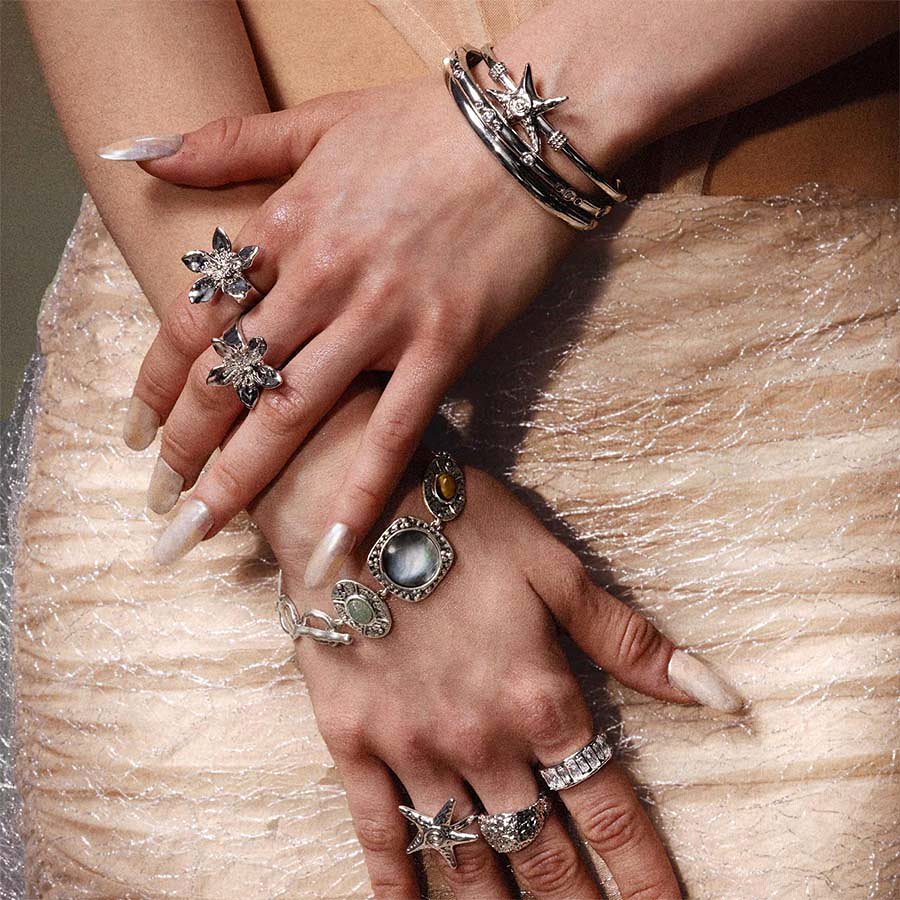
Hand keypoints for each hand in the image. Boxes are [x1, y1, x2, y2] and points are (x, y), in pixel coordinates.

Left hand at [125, 75, 574, 574]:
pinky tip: (335, 541)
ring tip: (202, 532)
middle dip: (185, 448)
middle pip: (229, 379)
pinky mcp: (444, 346)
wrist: (527, 135)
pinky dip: (363, 488)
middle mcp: (320, 281)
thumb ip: (228, 140)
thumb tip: (143, 154)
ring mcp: (383, 319)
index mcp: (284, 228)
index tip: (138, 432)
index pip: (194, 320)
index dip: (157, 383)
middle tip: (161, 502)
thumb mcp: (318, 119)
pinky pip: (395, 430)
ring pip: (293, 413)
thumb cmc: (423, 126)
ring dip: (240, 480)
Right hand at [250, 381, 741, 899]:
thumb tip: (719, 695)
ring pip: (466, 857)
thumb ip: (630, 642)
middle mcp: (481, 742)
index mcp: (541, 700)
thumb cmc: (463, 525)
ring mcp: (412, 749)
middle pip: (541, 852)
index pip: (610, 814)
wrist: (354, 503)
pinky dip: (397, 884)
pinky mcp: (353, 743)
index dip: (644, 877)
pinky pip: (378, 832)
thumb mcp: (557, 570)